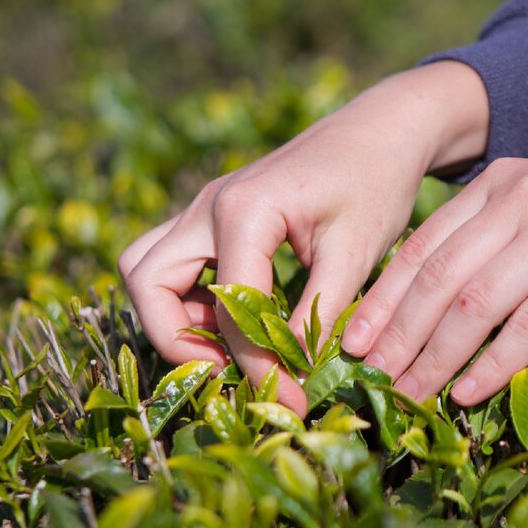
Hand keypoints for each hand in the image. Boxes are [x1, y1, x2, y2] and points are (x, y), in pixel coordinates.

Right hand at [118, 62, 489, 414]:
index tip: (290, 397)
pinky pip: (173, 262)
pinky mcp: (213, 217)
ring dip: (173, 317)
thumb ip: (318, 314)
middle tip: (225, 372)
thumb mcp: (355, 253)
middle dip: (175, 338)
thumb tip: (292, 373)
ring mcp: (204, 208)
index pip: (229, 308)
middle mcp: (207, 206)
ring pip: (146, 269)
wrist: (381, 130)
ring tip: (227, 350)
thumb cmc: (375, 183)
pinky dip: (190, 299)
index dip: (256, 362)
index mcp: (243, 210)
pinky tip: (240, 323)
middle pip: (146, 281)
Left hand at [340, 151, 527, 405]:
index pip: (422, 247)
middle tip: (369, 381)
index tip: (350, 342)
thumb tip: (439, 300)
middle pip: (437, 278)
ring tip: (409, 398)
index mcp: (499, 183)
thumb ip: (498, 234)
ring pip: (473, 304)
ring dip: (434, 359)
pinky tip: (470, 395)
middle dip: (396, 336)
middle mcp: (519, 198)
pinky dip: (494, 363)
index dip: (381, 298)